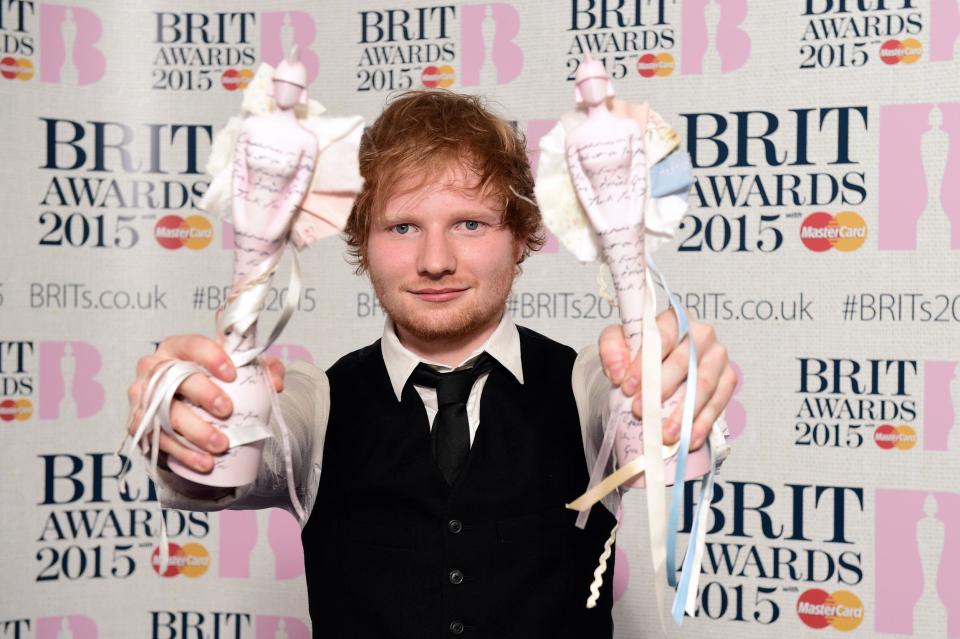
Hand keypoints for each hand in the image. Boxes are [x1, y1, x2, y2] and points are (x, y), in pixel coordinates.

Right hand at [126, 335, 285, 472]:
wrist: (189, 409)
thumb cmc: (212, 382)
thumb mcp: (238, 371)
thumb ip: (263, 370)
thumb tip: (275, 383)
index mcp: (177, 348)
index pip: (191, 345)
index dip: (210, 357)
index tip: (232, 374)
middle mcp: (154, 368)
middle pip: (175, 378)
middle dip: (203, 394)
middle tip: (227, 410)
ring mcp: (143, 396)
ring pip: (165, 413)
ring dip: (194, 431)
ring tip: (221, 445)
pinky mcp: (138, 424)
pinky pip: (158, 440)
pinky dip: (184, 453)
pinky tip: (205, 462)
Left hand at [598, 312, 734, 450]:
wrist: (658, 363)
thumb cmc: (640, 350)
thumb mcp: (618, 342)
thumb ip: (612, 350)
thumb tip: (619, 373)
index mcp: (675, 319)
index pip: (660, 337)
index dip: (644, 363)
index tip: (627, 387)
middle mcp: (701, 333)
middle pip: (684, 361)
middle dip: (660, 389)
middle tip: (640, 411)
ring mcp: (718, 356)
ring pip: (704, 385)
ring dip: (684, 412)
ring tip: (665, 433)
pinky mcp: (727, 378)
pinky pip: (719, 402)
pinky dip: (702, 423)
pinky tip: (688, 439)